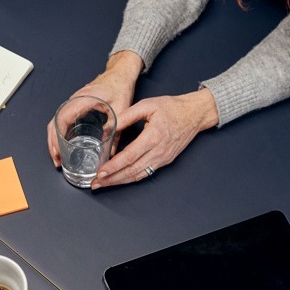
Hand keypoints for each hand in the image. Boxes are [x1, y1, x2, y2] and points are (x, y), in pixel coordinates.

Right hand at [48, 51, 142, 166]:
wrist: (119, 73)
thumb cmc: (120, 87)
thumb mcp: (121, 109)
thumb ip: (116, 131)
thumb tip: (112, 153)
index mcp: (84, 99)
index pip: (63, 117)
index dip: (58, 135)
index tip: (59, 149)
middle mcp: (74, 99)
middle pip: (55, 121)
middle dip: (53, 142)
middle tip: (57, 159)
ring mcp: (73, 102)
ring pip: (56, 120)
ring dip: (54, 138)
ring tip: (58, 156)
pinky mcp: (75, 105)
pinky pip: (61, 118)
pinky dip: (58, 132)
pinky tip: (63, 144)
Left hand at [89, 88, 218, 188]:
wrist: (194, 114)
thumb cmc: (172, 107)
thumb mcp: (147, 105)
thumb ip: (127, 116)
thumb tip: (110, 126)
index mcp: (153, 137)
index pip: (130, 156)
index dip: (114, 166)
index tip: (100, 172)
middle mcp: (159, 151)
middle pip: (132, 170)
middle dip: (112, 179)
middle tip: (95, 183)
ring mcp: (163, 159)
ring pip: (138, 175)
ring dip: (120, 181)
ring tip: (103, 184)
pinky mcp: (165, 161)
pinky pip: (146, 173)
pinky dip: (131, 178)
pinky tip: (120, 180)